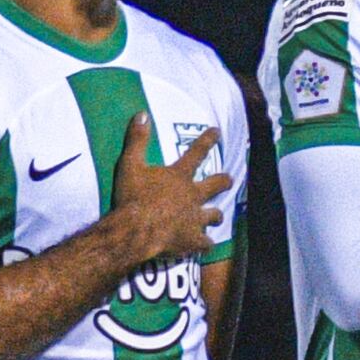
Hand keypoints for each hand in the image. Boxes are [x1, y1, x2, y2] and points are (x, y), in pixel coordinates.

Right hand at [106, 114, 230, 270]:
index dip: (207, 140)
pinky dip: (205, 244)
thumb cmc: (132, 196)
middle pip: (216, 185)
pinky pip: (206, 243)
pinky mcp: (192, 240)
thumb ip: (137, 140)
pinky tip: (205, 246)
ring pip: (215, 215)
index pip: (196, 152)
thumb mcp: (130, 164)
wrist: (136, 229)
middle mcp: (193, 195)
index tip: (217, 132)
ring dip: (216, 215)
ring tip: (217, 216)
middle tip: (229, 178)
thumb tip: (142, 113)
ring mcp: (195, 219)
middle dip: (224, 180)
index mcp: (179, 176)